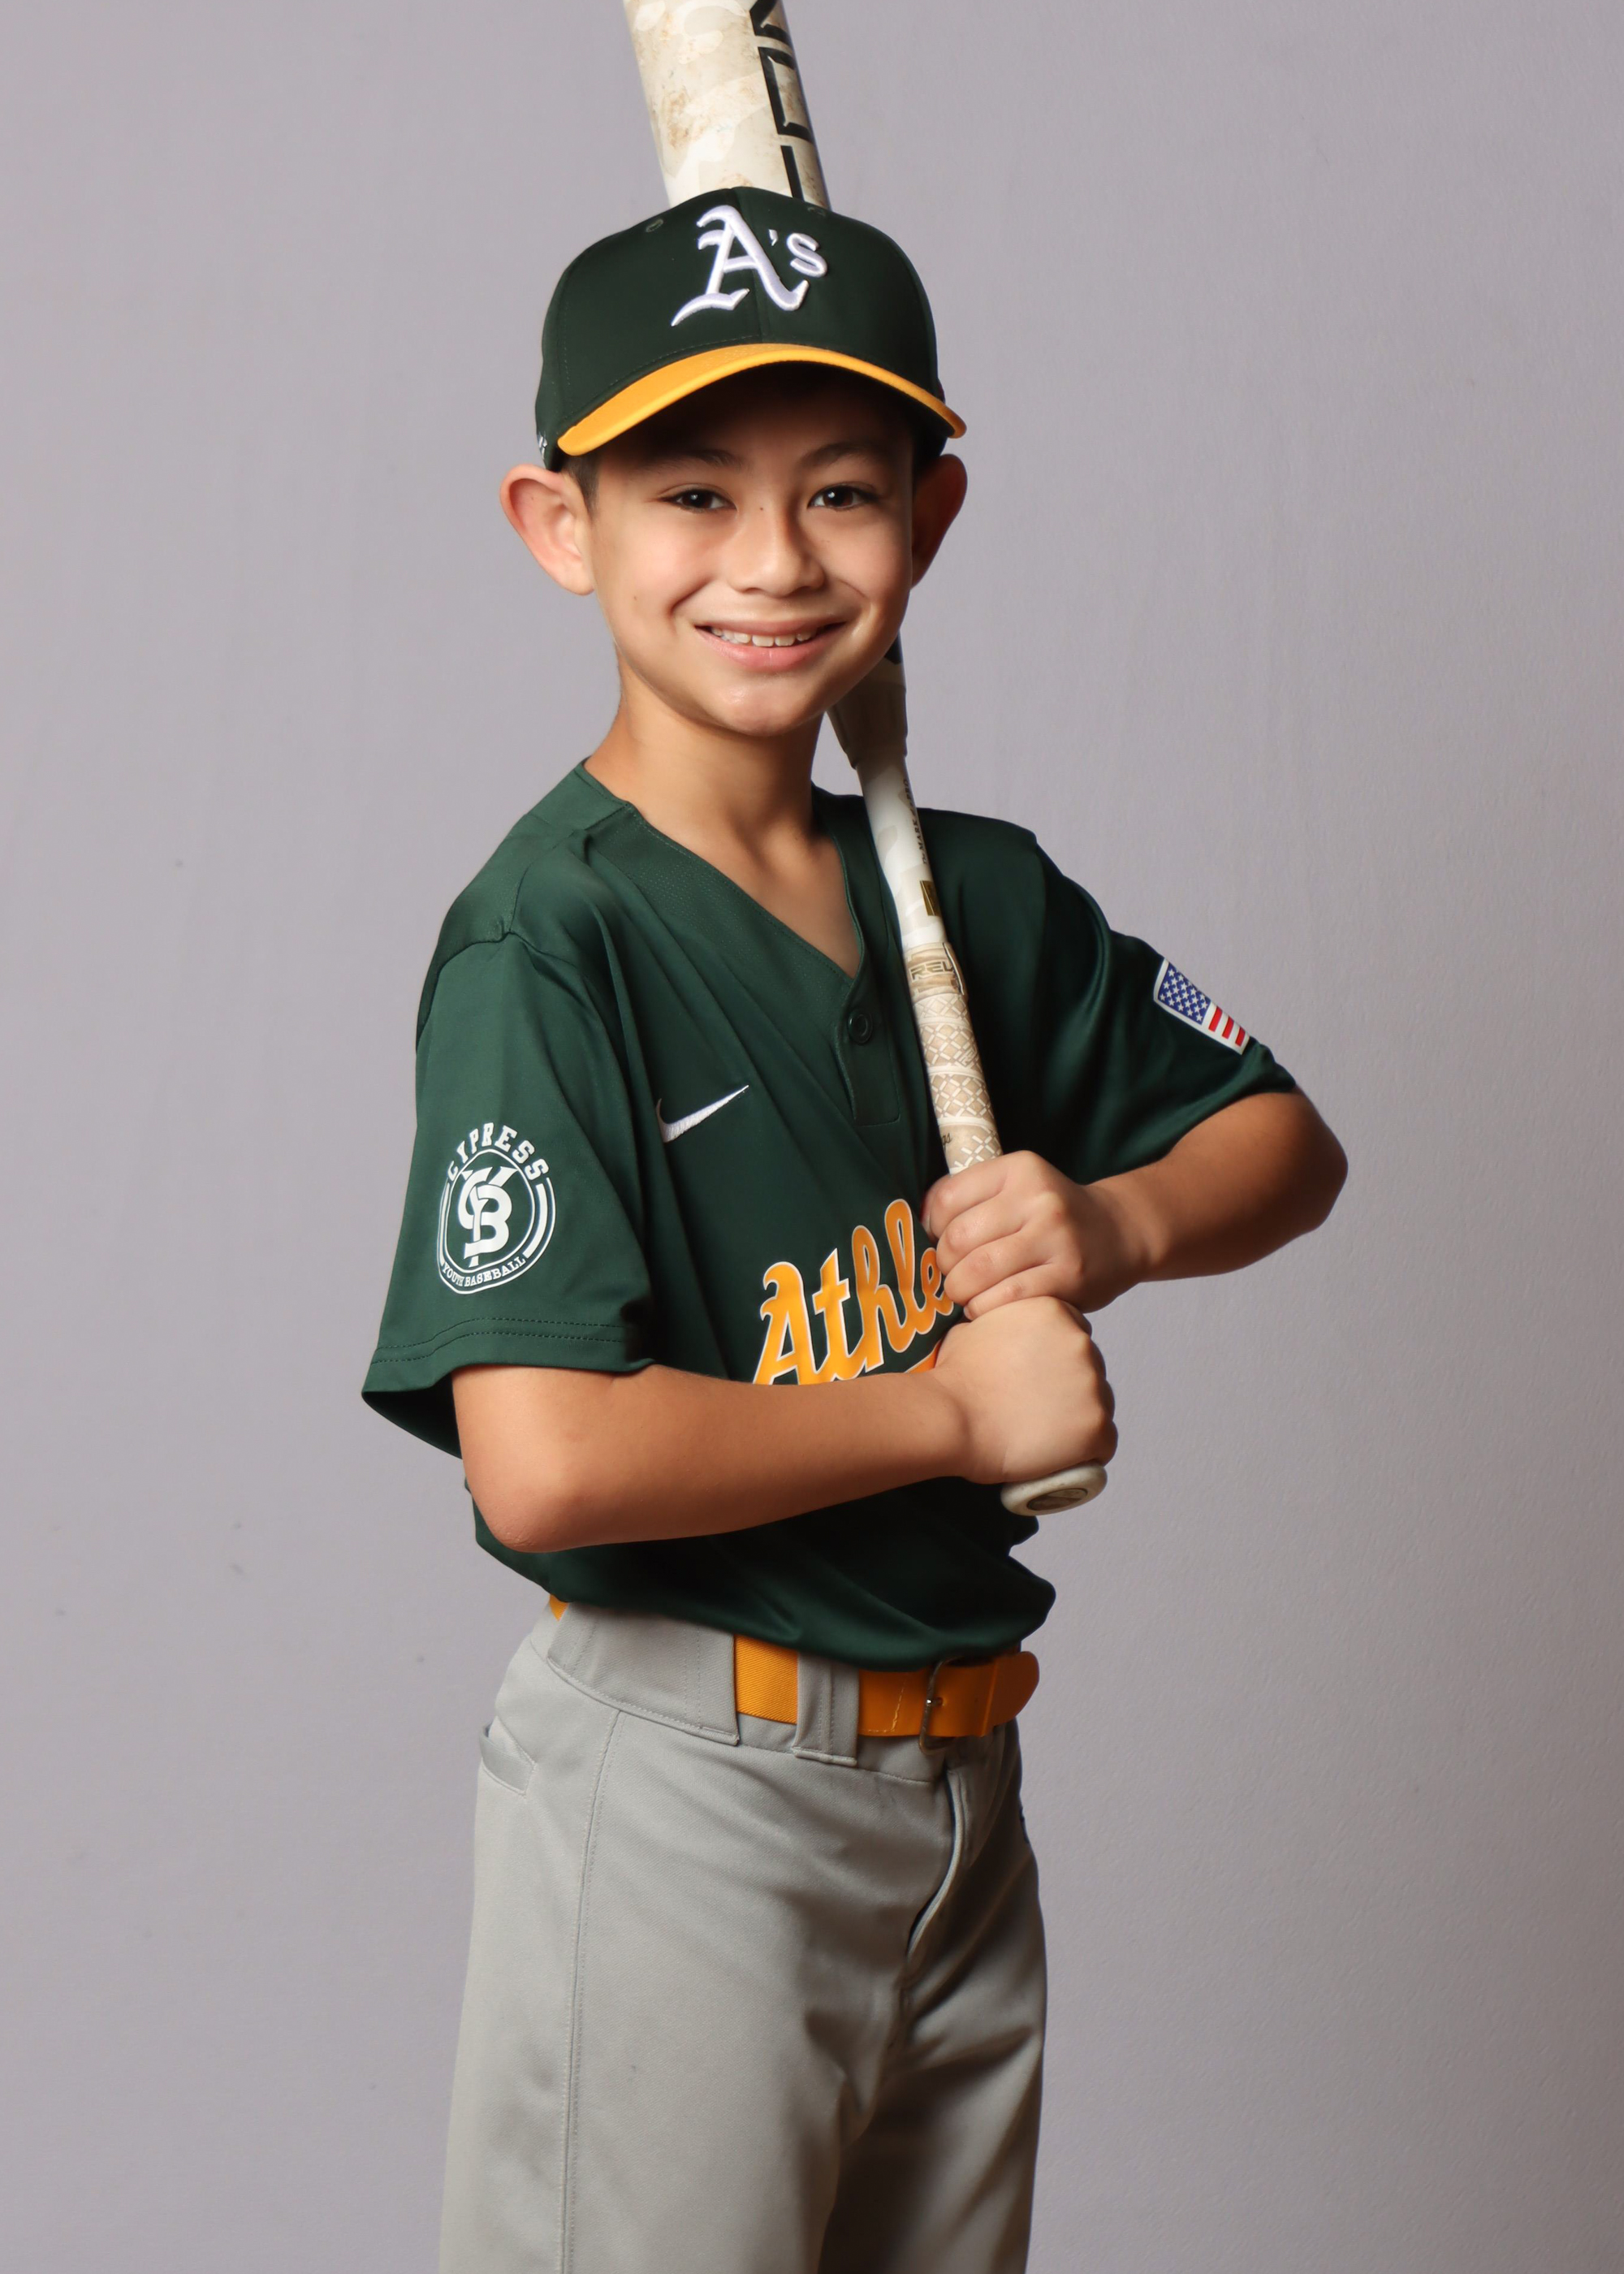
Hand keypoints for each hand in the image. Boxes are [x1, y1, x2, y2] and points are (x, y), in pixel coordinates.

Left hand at [922, 1151, 1149, 1318]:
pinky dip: (984, 1307)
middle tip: (949, 1275)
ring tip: (964, 1293)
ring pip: (977, 1271)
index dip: (930, 1228)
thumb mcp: (1019, 1187)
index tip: (936, 1243)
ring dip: (959, 1290)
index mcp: (1019, 1169)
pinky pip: (1005, 1298)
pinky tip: (986, 1305)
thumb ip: (973, 1198)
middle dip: (943, 1265)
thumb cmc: (1055, 1216)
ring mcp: (1055, 1237)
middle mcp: (1038, 1198)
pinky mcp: (1067, 1276)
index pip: (946, 1199)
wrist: (1121, 1233)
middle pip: (958, 1239)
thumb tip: (916, 1227)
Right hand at [930, 1297, 1116, 1488]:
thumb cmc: (955, 1378)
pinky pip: (1104, 1443)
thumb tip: (1002, 1333)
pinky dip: (1086, 1452)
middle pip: (1089, 1371)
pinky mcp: (1096, 1425)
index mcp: (1056, 1312)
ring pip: (1099, 1406)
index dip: (1056, 1363)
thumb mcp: (976, 1326)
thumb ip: (1003, 1323)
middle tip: (1035, 1411)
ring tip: (1042, 1436)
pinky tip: (1060, 1456)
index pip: (1073, 1339)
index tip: (1036, 1382)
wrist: (950, 1417)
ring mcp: (1093, 1385)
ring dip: (1078, 1420)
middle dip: (1069, 1390)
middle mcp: (1081, 1342)